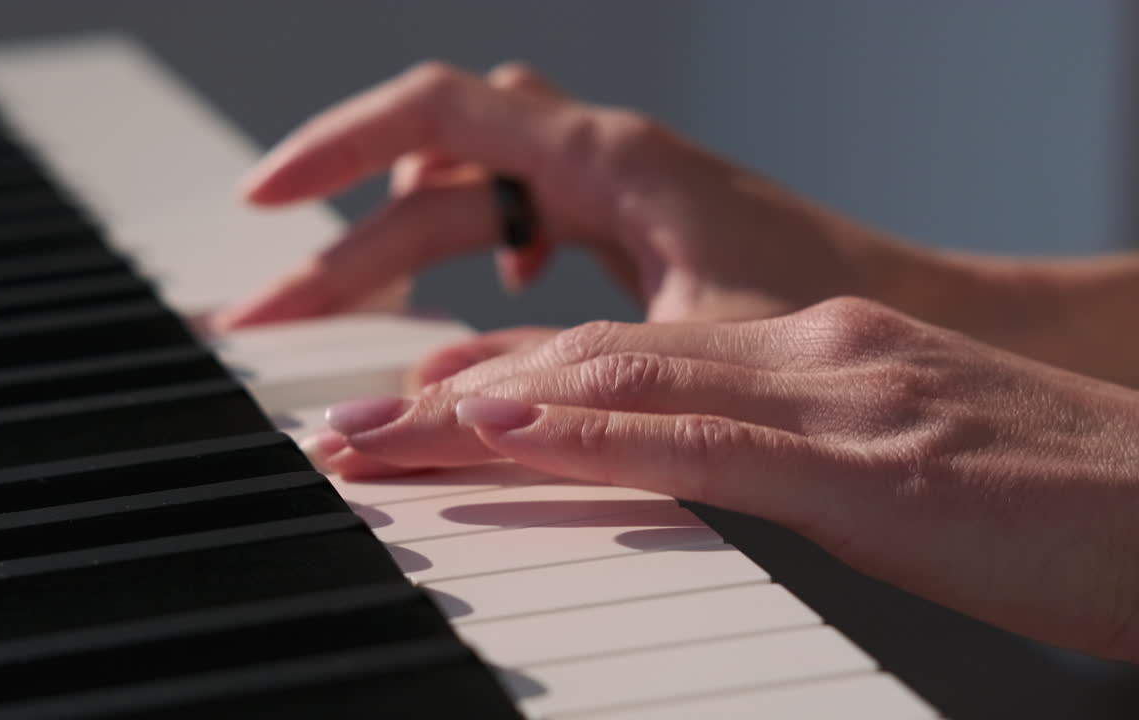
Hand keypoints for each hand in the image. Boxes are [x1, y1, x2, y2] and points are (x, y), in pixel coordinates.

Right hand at [218, 60, 1138, 386]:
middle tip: (269, 315)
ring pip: (469, 200)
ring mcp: (610, 198)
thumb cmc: (825, 314)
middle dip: (344, 243)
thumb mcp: (677, 342)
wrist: (912, 320)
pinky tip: (469, 304)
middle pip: (435, 180)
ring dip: (396, 249)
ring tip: (334, 312)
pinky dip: (469, 260)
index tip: (265, 198)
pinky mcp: (624, 234)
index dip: (338, 145)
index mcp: (607, 161)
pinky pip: (516, 226)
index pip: (437, 116)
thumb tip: (434, 383)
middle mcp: (600, 164)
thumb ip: (555, 363)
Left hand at [312, 297, 1138, 663]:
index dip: (505, 381)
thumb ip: (784, 465)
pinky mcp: (867, 463)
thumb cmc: (1048, 500)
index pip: (623, 360)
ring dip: (482, 409)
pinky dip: (592, 429)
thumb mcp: (890, 472)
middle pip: (593, 362)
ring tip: (374, 433)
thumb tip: (689, 491)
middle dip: (454, 397)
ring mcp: (832, 393)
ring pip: (620, 383)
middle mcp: (805, 353)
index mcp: (811, 354)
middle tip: (345, 426)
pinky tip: (508, 423)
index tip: (409, 414)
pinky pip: (701, 438)